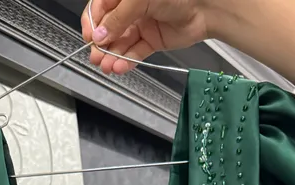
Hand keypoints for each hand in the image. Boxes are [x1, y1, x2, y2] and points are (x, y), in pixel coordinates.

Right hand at [81, 0, 212, 74]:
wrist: (205, 7)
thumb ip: (118, 18)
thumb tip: (99, 35)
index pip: (101, 8)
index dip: (93, 23)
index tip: (89, 37)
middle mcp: (132, 8)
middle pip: (109, 28)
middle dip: (101, 44)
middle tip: (96, 56)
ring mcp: (142, 24)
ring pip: (121, 43)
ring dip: (112, 56)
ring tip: (106, 66)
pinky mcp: (152, 41)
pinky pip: (135, 52)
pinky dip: (126, 61)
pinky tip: (119, 67)